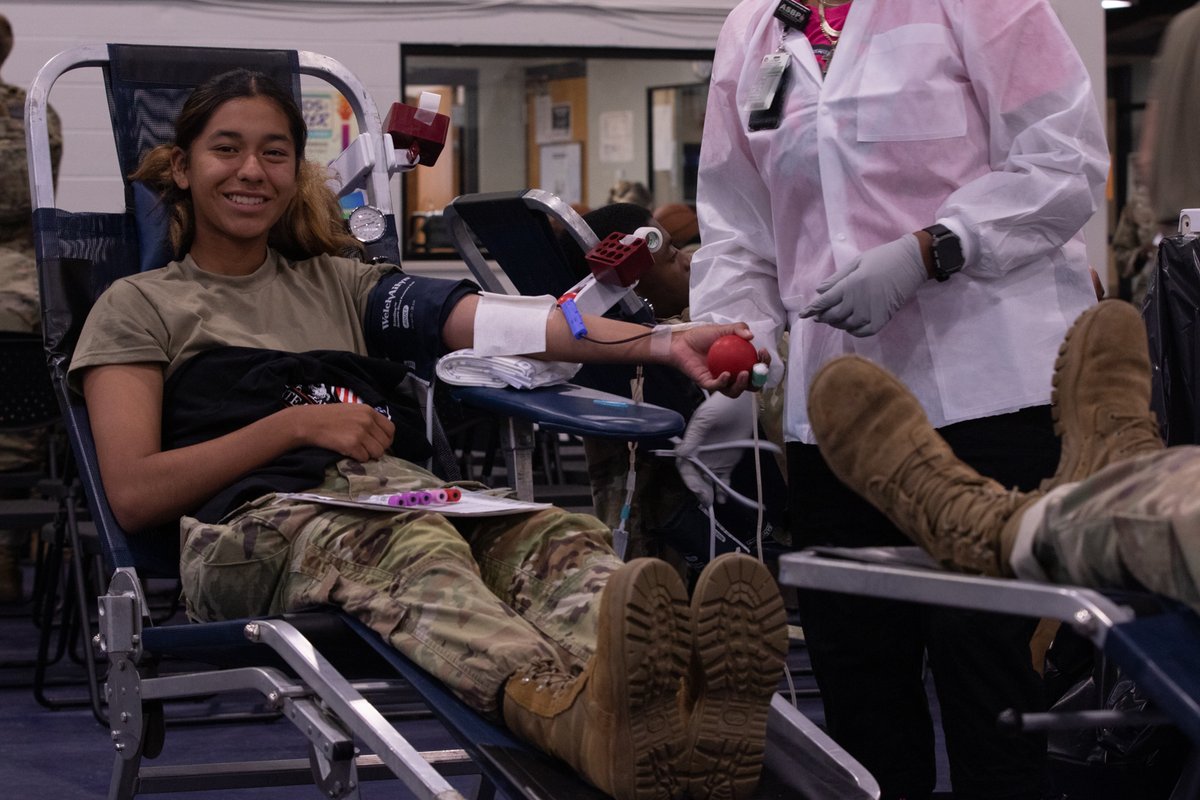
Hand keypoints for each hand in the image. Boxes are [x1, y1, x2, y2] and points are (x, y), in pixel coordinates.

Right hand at [288, 403, 395, 461]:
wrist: (308, 422)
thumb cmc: (328, 417)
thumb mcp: (352, 410)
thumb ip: (367, 419)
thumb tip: (380, 435)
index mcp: (369, 411)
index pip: (390, 429)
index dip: (387, 439)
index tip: (379, 443)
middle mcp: (367, 420)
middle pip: (385, 443)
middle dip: (378, 449)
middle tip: (366, 450)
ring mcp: (360, 433)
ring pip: (377, 452)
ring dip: (369, 455)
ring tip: (357, 451)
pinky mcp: (352, 445)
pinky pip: (364, 458)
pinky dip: (358, 458)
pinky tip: (348, 452)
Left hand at [671, 323, 768, 393]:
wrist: (682, 341)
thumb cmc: (702, 336)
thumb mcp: (723, 329)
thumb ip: (738, 329)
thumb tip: (751, 336)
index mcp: (739, 362)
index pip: (757, 367)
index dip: (764, 363)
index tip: (762, 352)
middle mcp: (732, 374)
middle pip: (751, 384)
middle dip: (758, 380)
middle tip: (756, 369)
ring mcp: (720, 381)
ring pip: (735, 391)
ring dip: (742, 385)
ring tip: (743, 374)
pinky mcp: (707, 383)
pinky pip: (717, 387)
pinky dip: (723, 382)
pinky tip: (726, 374)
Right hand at [674, 391, 754, 506]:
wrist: (741, 404)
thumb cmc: (720, 408)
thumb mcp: (704, 420)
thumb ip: (693, 437)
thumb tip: (682, 454)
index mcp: (690, 445)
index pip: (685, 467)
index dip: (689, 480)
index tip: (697, 489)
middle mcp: (699, 455)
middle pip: (695, 477)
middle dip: (699, 490)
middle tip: (707, 500)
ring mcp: (713, 460)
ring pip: (707, 481)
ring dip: (709, 492)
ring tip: (714, 501)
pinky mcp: (727, 463)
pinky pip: (723, 479)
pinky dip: (723, 489)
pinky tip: (723, 498)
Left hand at [799, 234, 926, 336]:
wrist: (911, 262)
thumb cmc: (882, 258)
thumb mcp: (856, 262)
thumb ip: (837, 278)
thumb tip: (819, 291)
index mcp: (849, 285)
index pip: (824, 302)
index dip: (812, 309)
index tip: (803, 314)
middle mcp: (857, 301)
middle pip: (833, 316)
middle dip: (823, 317)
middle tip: (819, 316)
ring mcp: (870, 312)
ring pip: (846, 325)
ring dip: (838, 323)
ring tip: (835, 318)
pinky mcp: (882, 319)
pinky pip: (863, 332)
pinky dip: (854, 331)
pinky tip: (851, 325)